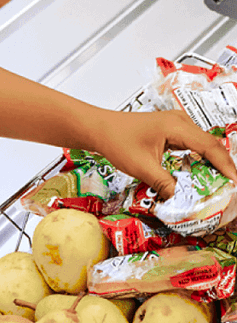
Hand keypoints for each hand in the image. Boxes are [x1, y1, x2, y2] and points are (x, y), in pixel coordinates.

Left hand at [86, 109, 236, 199]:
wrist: (99, 128)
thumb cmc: (116, 141)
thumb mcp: (142, 167)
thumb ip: (164, 184)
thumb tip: (180, 200)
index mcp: (177, 127)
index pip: (210, 147)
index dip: (225, 166)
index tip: (235, 181)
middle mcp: (181, 122)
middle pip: (210, 145)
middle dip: (222, 166)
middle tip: (229, 186)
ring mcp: (177, 125)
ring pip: (202, 145)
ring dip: (210, 163)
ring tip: (219, 183)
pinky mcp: (171, 131)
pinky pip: (192, 145)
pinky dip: (198, 159)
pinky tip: (199, 174)